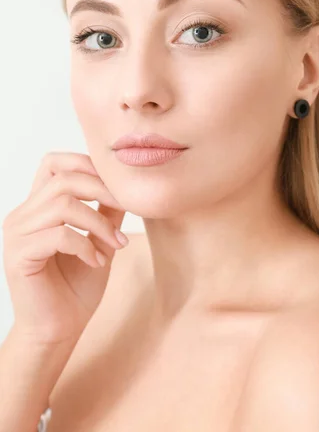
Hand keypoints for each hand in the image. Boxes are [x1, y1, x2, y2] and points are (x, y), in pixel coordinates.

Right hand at [2, 152, 126, 346]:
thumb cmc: (76, 287)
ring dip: (98, 222)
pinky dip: (85, 245)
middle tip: (127, 210)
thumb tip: (125, 186)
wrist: (59, 329)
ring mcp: (17, 234)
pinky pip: (58, 235)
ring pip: (63, 204)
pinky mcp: (18, 255)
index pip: (54, 163)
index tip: (117, 187)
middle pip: (63, 178)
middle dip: (102, 190)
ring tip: (116, 244)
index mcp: (38, 207)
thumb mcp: (99, 241)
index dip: (86, 164)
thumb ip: (106, 212)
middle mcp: (23, 215)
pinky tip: (97, 262)